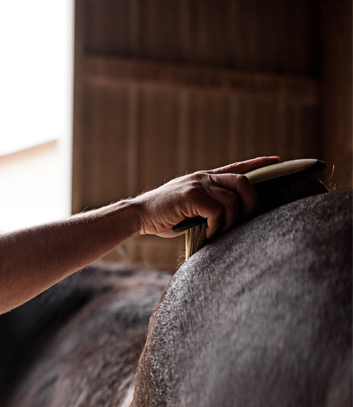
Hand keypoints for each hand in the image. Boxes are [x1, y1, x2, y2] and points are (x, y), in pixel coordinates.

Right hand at [133, 156, 280, 238]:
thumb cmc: (163, 217)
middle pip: (243, 182)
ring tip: (222, 233)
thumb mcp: (190, 208)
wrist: (138, 215)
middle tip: (247, 221)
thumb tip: (231, 218)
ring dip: (232, 221)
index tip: (279, 161)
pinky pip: (218, 211)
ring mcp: (198, 184)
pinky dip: (218, 226)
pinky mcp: (191, 195)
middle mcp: (204, 177)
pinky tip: (210, 235)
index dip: (259, 164)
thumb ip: (209, 205)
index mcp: (205, 178)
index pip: (238, 167)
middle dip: (252, 203)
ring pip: (233, 200)